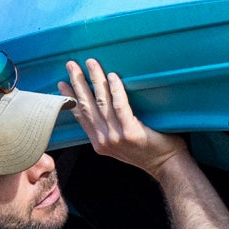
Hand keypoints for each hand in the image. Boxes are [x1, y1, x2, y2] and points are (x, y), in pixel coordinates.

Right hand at [58, 57, 186, 175]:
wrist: (167, 166)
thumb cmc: (148, 151)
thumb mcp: (120, 143)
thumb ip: (108, 129)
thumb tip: (101, 105)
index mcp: (99, 143)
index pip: (81, 116)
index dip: (70, 98)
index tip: (62, 83)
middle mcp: (104, 140)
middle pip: (86, 106)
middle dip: (77, 83)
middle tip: (71, 64)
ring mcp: (116, 137)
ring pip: (101, 102)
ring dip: (94, 79)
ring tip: (91, 63)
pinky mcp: (130, 132)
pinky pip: (120, 105)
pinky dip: (115, 89)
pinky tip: (112, 76)